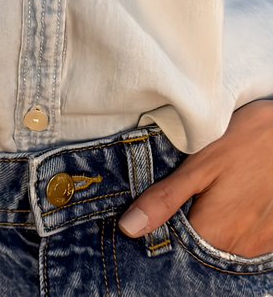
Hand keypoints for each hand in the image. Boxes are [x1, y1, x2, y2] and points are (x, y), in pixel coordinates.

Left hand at [118, 100, 272, 257]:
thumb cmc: (243, 140)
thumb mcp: (199, 164)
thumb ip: (165, 199)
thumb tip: (129, 227)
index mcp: (215, 233)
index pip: (176, 247)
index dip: (163, 228)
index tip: (161, 205)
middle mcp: (240, 247)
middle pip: (201, 246)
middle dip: (189, 223)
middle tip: (192, 190)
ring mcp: (259, 244)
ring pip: (222, 242)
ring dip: (213, 223)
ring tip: (215, 190)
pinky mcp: (272, 236)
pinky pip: (243, 238)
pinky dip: (233, 223)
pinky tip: (232, 196)